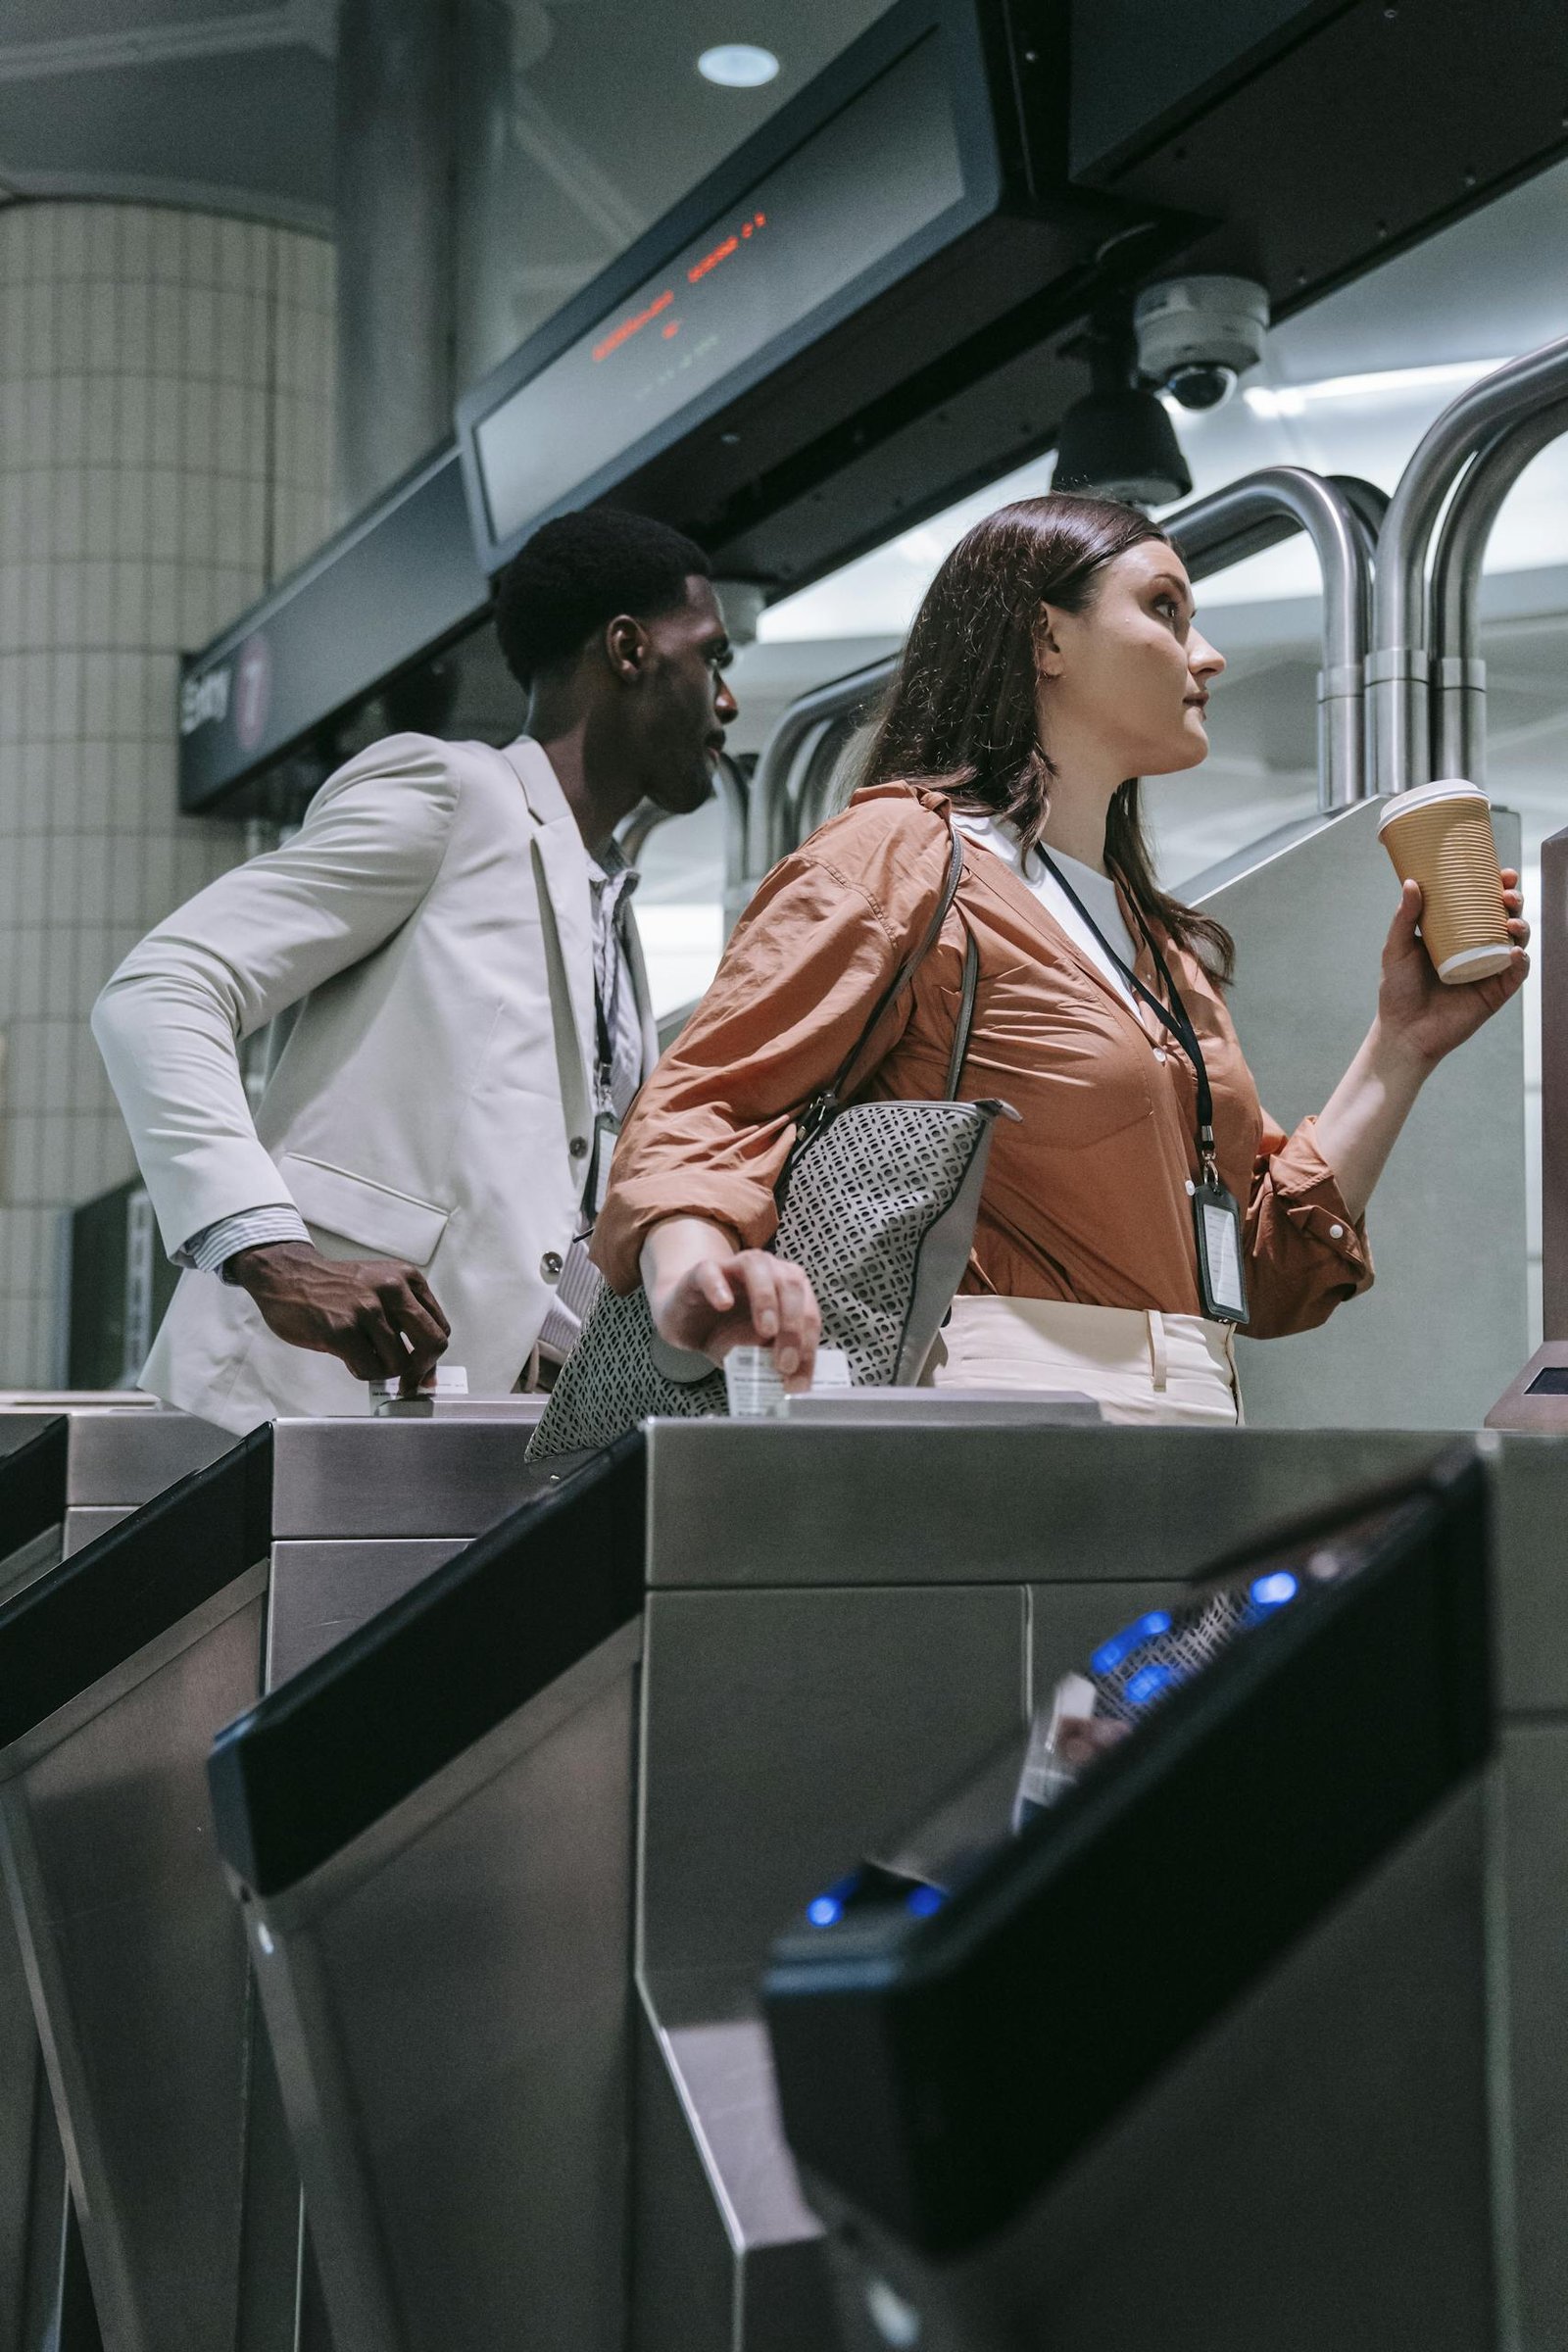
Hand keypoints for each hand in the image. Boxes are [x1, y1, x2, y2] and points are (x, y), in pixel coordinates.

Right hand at [227, 1240, 450, 1393]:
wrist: (289, 1277)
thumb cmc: (334, 1286)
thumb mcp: (380, 1285)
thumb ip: (405, 1317)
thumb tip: (426, 1365)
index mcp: (406, 1278)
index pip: (439, 1327)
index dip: (432, 1355)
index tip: (422, 1370)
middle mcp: (391, 1290)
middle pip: (432, 1343)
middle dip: (422, 1370)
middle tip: (408, 1381)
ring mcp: (366, 1310)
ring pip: (398, 1363)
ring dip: (383, 1370)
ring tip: (364, 1357)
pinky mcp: (342, 1330)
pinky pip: (369, 1369)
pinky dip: (362, 1371)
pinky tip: (350, 1357)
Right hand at [650, 1247, 821, 1390]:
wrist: (687, 1321)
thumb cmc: (726, 1333)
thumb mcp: (753, 1354)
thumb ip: (772, 1359)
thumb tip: (789, 1379)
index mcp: (789, 1290)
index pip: (808, 1314)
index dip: (808, 1347)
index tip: (798, 1381)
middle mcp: (768, 1270)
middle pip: (791, 1286)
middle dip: (793, 1327)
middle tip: (786, 1363)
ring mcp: (734, 1267)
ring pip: (757, 1267)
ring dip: (766, 1299)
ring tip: (766, 1331)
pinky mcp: (702, 1271)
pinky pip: (711, 1271)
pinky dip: (719, 1286)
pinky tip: (724, 1305)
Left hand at [1374, 870, 1529, 1073]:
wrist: (1403, 1031)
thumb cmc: (1398, 990)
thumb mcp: (1397, 948)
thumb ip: (1405, 917)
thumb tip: (1411, 882)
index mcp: (1458, 933)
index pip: (1483, 903)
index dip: (1497, 886)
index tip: (1501, 872)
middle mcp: (1478, 948)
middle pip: (1506, 917)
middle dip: (1514, 901)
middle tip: (1507, 894)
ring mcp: (1489, 969)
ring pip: (1517, 941)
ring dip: (1521, 927)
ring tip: (1511, 923)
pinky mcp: (1496, 992)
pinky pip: (1516, 973)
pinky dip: (1520, 961)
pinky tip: (1514, 952)